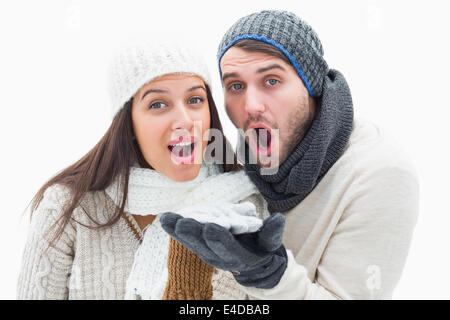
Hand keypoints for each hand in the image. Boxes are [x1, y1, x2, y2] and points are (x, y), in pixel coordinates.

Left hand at [160, 212, 287, 288]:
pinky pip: (185, 238)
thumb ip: (272, 232)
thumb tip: (278, 218)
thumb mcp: (270, 242)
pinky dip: (175, 229)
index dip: (219, 237)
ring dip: (179, 231)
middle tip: (183, 222)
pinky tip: (166, 219)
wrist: (250, 262)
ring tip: (168, 219)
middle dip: (193, 233)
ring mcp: (206, 252)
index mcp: (238, 254)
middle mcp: (219, 256)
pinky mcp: (198, 246)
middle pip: (204, 245)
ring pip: (191, 242)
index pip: (227, 246)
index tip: (211, 227)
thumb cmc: (261, 248)